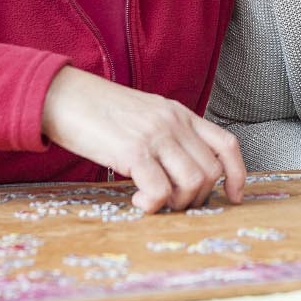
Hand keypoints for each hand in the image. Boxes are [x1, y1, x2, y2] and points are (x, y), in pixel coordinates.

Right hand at [41, 67, 245, 212]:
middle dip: (198, 198)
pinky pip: (161, 190)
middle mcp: (174, 122)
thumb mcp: (144, 116)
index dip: (238, 174)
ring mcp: (155, 135)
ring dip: (177, 203)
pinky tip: (138, 202)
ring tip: (154, 203)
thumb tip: (180, 174)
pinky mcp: (133, 151)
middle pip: (211, 171)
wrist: (62, 95)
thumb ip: (167, 137)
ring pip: (192, 183)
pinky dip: (153, 205)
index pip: (226, 144)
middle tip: (173, 204)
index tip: (234, 197)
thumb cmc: (98, 111)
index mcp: (180, 113)